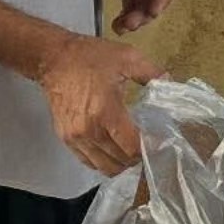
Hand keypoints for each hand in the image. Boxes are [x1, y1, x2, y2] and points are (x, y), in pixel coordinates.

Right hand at [39, 33, 162, 175]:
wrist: (53, 58)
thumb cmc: (89, 57)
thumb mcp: (126, 57)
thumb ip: (152, 72)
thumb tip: (171, 83)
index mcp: (106, 112)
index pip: (131, 147)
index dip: (148, 148)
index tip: (157, 140)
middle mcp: (89, 131)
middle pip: (120, 161)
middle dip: (137, 157)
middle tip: (146, 143)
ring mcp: (75, 138)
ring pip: (104, 167)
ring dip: (120, 162)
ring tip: (130, 147)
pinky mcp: (65, 139)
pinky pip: (88, 162)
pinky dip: (103, 160)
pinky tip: (112, 147)